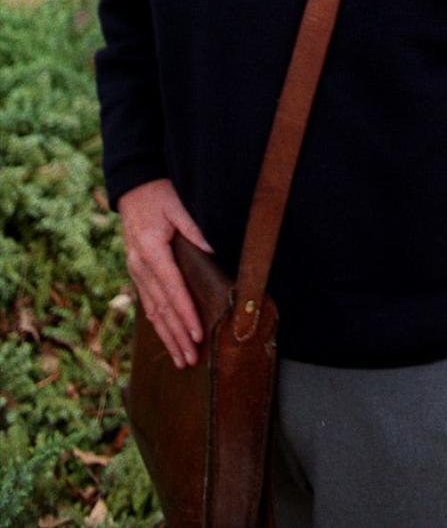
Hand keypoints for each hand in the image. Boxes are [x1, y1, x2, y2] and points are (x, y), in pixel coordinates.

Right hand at [118, 178, 212, 369]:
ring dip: (167, 336)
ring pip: (153, 311)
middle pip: (161, 308)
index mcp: (151, 251)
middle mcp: (140, 266)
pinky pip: (148, 303)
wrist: (133, 187)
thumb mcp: (178, 206)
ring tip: (181, 359)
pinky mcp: (137, 271)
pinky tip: (167, 337)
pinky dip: (158, 323)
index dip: (186, 314)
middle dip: (177, 336)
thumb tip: (213, 251)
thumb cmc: (159, 195)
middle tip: (191, 359)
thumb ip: (195, 229)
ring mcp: (136, 270)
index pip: (173, 290)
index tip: (198, 334)